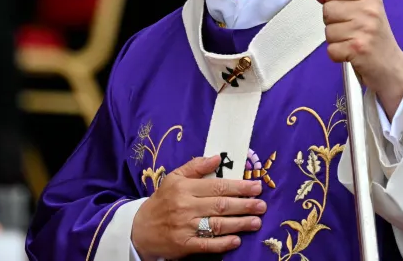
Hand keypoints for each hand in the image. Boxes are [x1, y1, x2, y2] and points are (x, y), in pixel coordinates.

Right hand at [131, 155, 265, 259]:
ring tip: (256, 222)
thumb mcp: (174, 178)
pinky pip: (207, 244)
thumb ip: (195, 167)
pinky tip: (237, 241)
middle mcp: (185, 206)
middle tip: (262, 205)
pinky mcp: (184, 245)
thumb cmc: (162, 201)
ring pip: (217, 224)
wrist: (141, 229)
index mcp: (184, 187)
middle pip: (220, 205)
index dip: (238, 187)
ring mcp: (185, 227)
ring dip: (239, 224)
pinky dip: (223, 243)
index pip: (216, 186)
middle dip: (244, 205)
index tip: (256, 186)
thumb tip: (217, 157)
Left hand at [312, 0, 402, 117]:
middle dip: (332, 22)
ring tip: (351, 42)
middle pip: (328, 9)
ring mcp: (364, 30)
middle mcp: (369, 12)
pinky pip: (331, 49)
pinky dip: (337, 54)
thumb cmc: (373, 39)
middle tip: (349, 31)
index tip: (338, 6)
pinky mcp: (358, 49)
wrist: (390, 68)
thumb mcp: (361, 13)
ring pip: (328, 30)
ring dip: (335, 40)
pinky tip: (350, 54)